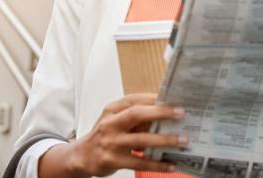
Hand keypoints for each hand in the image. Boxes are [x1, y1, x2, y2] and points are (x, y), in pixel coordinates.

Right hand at [67, 93, 186, 176]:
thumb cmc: (105, 134)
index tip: (174, 98)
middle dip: (161, 112)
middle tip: (181, 113)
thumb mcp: (115, 119)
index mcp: (113, 109)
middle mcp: (111, 123)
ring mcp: (111, 142)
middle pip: (137, 114)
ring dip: (164, 140)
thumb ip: (136, 115)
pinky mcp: (113, 160)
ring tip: (182, 140)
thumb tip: (166, 112)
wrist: (81, 156)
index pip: (136, 99)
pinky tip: (170, 165)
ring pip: (141, 139)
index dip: (155, 98)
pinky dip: (156, 165)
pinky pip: (139, 163)